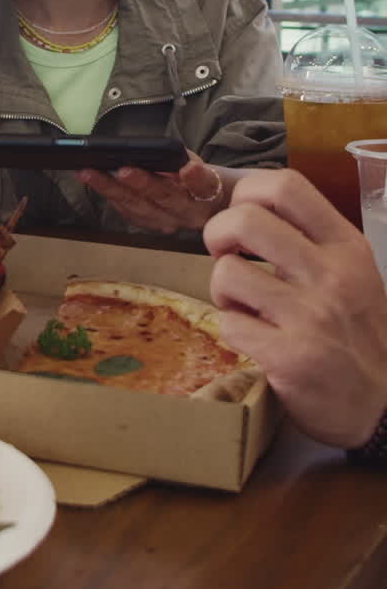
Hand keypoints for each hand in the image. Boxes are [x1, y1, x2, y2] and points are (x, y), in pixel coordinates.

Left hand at [78, 152, 224, 233]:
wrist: (209, 206)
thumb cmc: (201, 178)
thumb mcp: (202, 164)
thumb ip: (182, 161)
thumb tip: (154, 153)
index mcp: (209, 193)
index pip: (204, 186)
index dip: (195, 178)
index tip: (187, 167)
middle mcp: (189, 213)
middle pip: (165, 198)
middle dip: (142, 183)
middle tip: (122, 170)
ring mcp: (170, 223)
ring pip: (139, 208)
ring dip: (113, 190)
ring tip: (90, 173)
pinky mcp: (153, 226)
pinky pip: (130, 213)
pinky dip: (112, 197)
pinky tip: (95, 183)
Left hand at [204, 169, 386, 447]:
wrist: (381, 402)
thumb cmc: (356, 329)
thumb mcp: (352, 271)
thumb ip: (310, 238)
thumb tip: (248, 208)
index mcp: (346, 246)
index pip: (286, 186)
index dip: (247, 192)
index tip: (241, 214)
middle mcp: (331, 274)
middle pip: (245, 220)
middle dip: (218, 234)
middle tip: (225, 255)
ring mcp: (311, 316)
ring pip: (227, 272)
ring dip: (222, 289)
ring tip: (242, 303)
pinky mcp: (290, 356)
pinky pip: (229, 323)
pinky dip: (232, 329)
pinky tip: (254, 337)